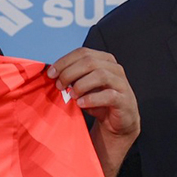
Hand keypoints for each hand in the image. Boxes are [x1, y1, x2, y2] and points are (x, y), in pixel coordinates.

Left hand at [47, 48, 138, 176]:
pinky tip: (81, 104)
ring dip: (81, 85)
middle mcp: (114, 68)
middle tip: (59, 85)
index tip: (51, 73)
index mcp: (104, 60)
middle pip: (89, 61)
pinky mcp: (124, 100)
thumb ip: (72, 77)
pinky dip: (91, 99)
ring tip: (71, 95)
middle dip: (69, 72)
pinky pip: (109, 95)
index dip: (64, 61)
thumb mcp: (83, 86)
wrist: (117, 123)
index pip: (82, 52)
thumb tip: (52, 73)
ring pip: (100, 75)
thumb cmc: (98, 101)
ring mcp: (121, 84)